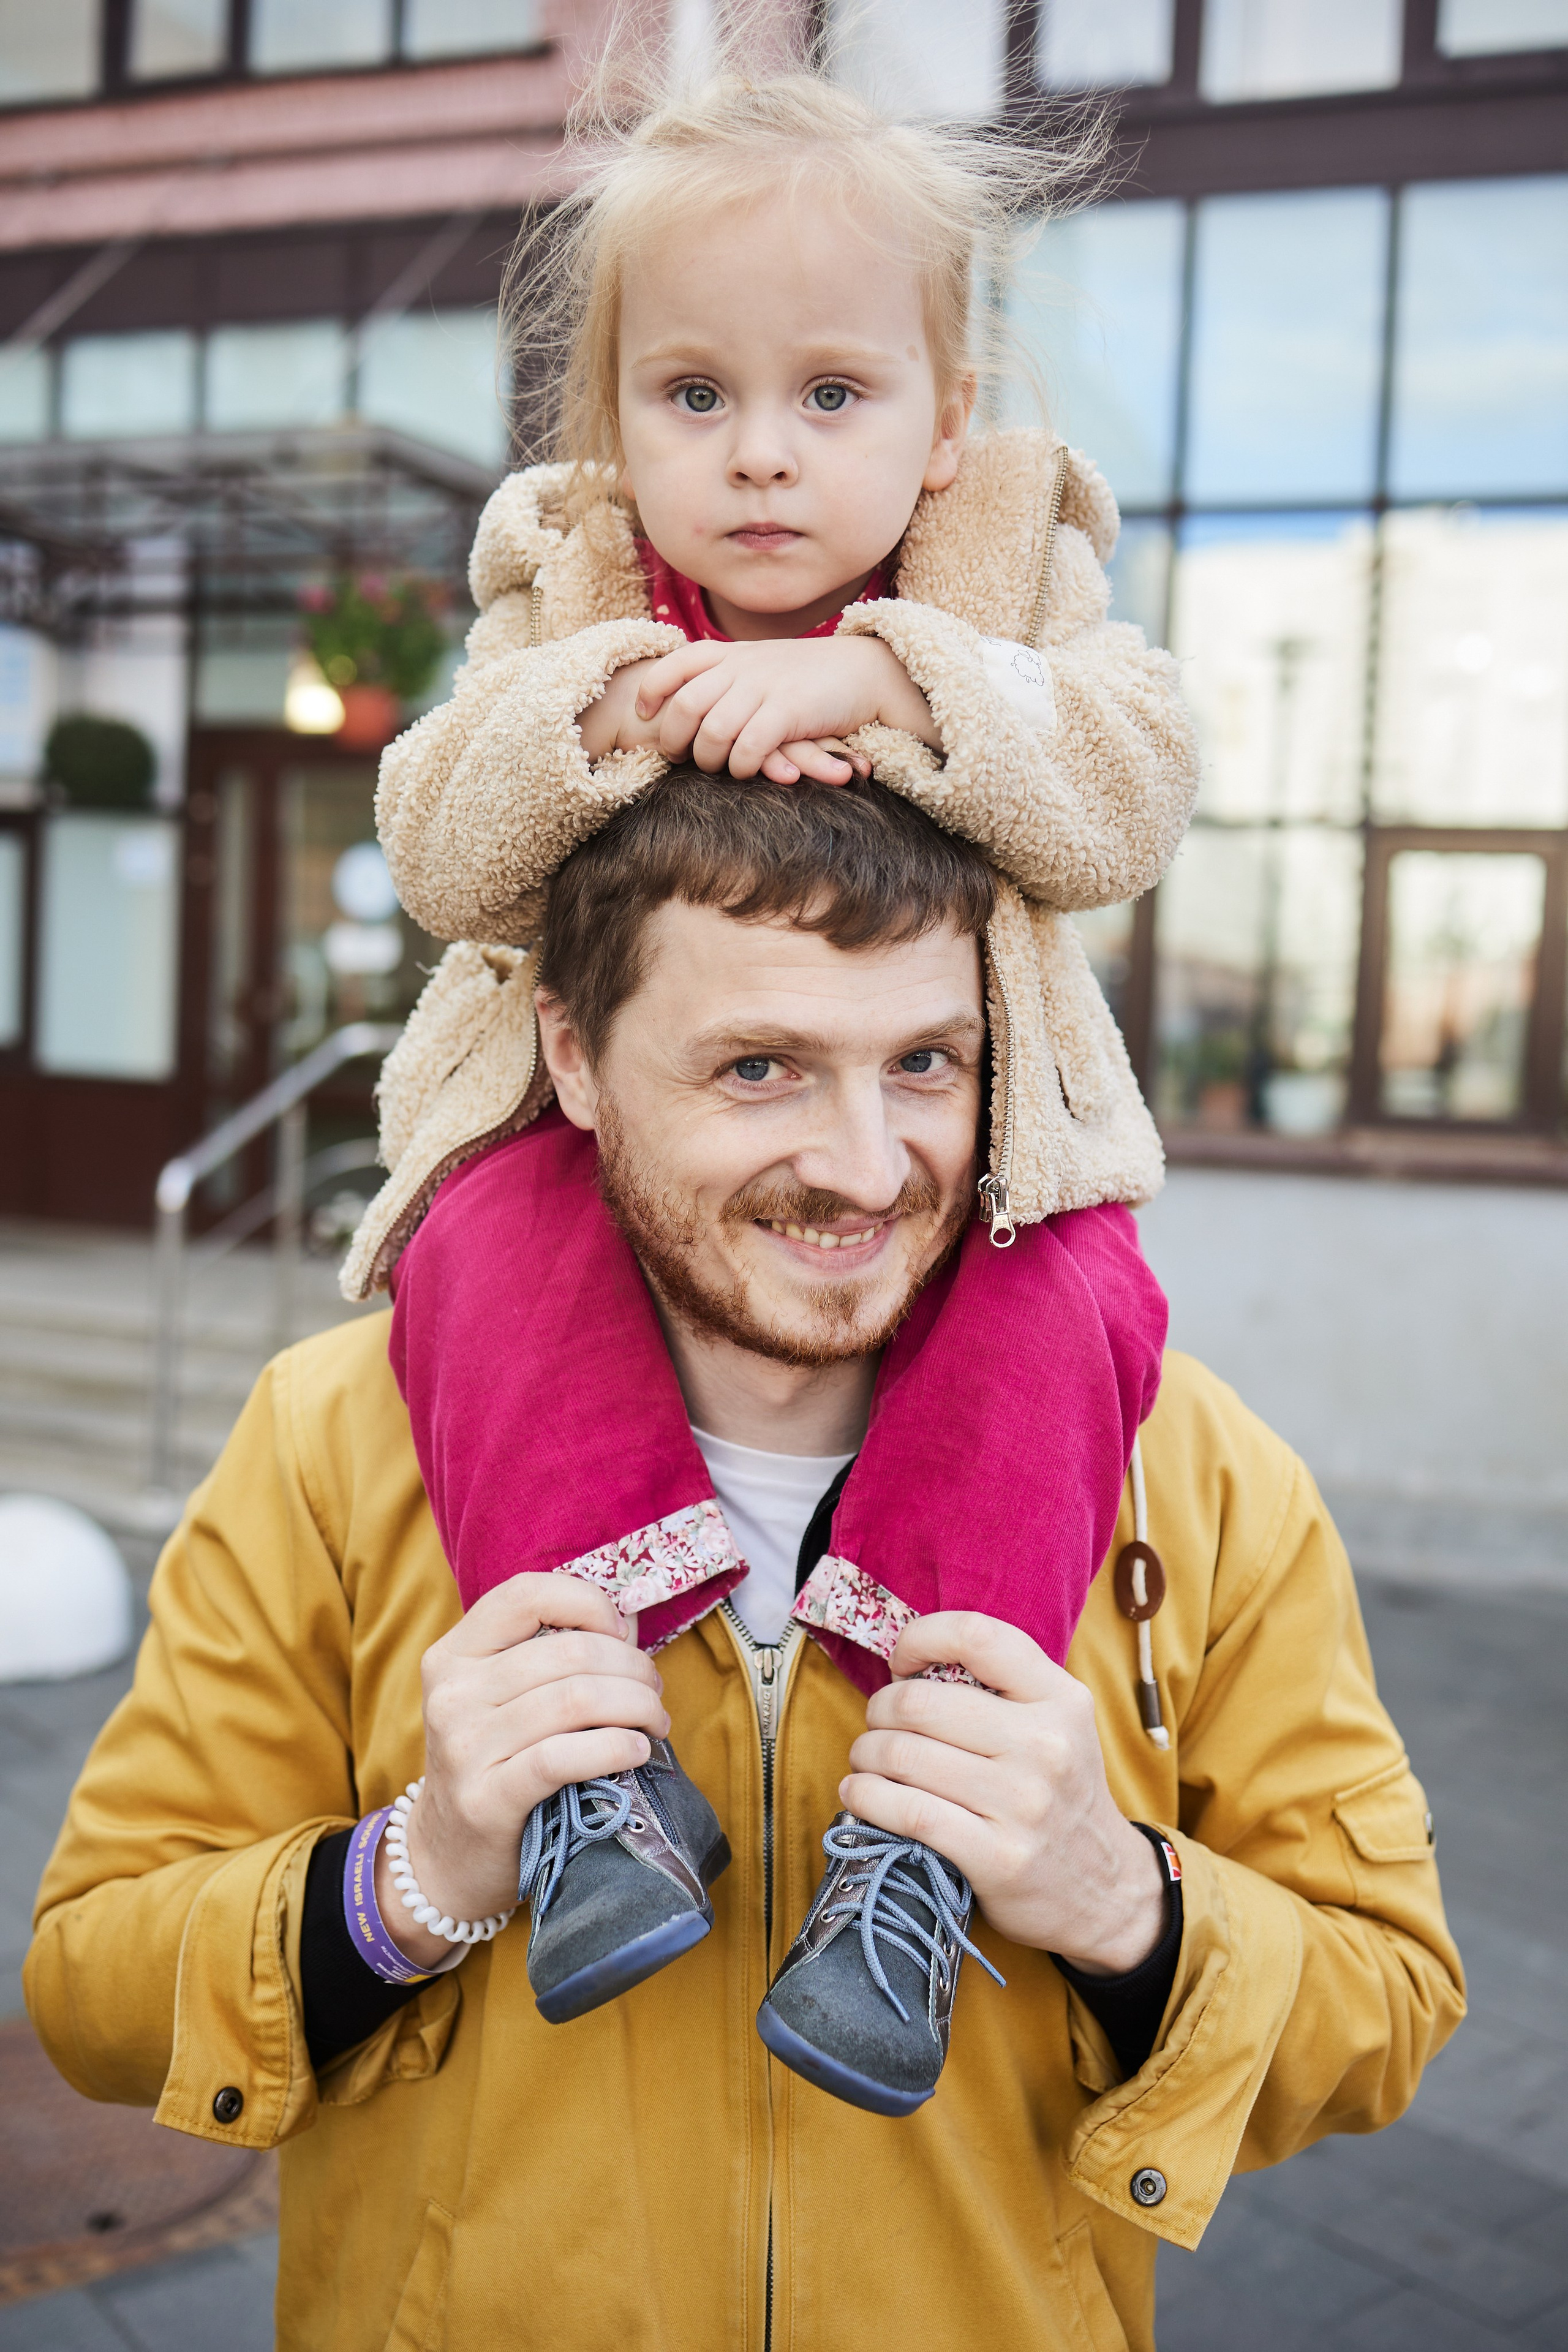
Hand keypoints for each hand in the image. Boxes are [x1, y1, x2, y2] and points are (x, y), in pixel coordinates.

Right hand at [375, 1574, 667, 1970]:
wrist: (447, 1854)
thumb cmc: (494, 1762)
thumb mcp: (502, 1698)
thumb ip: (553, 1655)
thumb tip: (628, 1623)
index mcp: (453, 1654)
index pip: (526, 1595)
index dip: (586, 1602)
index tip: (621, 1631)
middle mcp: (452, 1693)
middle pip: (568, 1653)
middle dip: (631, 1666)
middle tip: (654, 1690)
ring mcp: (464, 1746)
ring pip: (575, 1701)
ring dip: (635, 1707)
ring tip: (654, 1722)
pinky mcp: (486, 1798)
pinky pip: (564, 1757)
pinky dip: (615, 1748)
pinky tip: (637, 1751)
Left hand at [577, 652, 879, 785]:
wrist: (864, 672)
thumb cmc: (810, 677)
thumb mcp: (761, 664)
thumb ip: (727, 675)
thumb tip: (688, 700)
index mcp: (732, 652)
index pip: (676, 664)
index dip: (652, 689)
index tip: (642, 713)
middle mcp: (744, 666)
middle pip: (686, 703)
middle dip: (674, 736)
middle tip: (677, 756)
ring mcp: (766, 687)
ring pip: (714, 730)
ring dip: (708, 758)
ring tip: (714, 768)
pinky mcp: (789, 711)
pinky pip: (749, 746)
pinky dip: (740, 766)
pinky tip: (744, 773)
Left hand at [840, 1613, 1166, 1978]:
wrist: (1105, 1891)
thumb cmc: (1059, 1794)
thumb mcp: (1058, 1725)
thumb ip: (1002, 1686)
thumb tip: (910, 1666)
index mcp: (1061, 1699)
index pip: (976, 1636)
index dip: (921, 1638)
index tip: (900, 1663)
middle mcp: (1047, 1745)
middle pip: (920, 1702)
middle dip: (880, 1710)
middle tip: (878, 1725)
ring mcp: (1024, 1804)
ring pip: (904, 1755)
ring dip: (866, 1754)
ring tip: (867, 1760)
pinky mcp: (998, 1858)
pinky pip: (908, 1812)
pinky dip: (867, 1798)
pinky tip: (859, 1794)